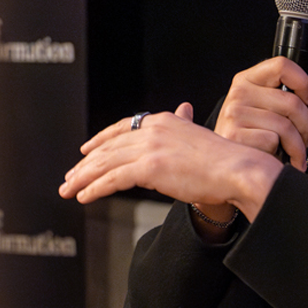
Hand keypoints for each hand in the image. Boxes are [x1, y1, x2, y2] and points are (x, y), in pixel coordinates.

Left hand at [60, 102, 283, 215]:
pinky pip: (114, 179)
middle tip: (69, 178)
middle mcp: (153, 130)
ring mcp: (151, 148)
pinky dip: (95, 188)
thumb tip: (183, 111)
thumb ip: (184, 124)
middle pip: (109, 147)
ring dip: (83, 178)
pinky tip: (85, 197)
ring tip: (69, 190)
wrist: (238, 170)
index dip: (100, 140)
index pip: (122, 128)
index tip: (85, 151)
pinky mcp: (150, 168)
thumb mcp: (199, 136)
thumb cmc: (225, 160)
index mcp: (164, 121)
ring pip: (106, 163)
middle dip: (85, 164)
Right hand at [211, 57, 307, 170]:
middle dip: (306, 126)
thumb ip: (304, 101)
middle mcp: (239, 93)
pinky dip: (283, 155)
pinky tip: (278, 159)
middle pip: (292, 102)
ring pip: (286, 126)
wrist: (226, 164)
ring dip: (298, 146)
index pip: (282, 65)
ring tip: (294, 154)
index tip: (307, 100)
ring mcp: (235, 113)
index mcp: (248, 80)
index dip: (302, 82)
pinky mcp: (235, 135)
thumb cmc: (253, 134)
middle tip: (304, 139)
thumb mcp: (277, 111)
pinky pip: (273, 141)